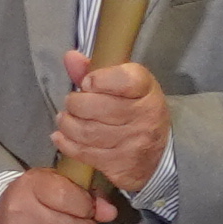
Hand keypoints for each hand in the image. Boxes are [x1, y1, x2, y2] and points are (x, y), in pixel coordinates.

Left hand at [51, 52, 170, 198]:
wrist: (160, 152)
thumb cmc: (136, 110)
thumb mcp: (124, 86)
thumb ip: (95, 70)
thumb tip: (70, 57)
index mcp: (146, 90)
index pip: (124, 80)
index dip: (99, 79)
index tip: (87, 83)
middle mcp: (144, 117)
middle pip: (98, 107)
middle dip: (75, 103)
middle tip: (71, 103)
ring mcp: (134, 144)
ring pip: (88, 132)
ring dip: (67, 124)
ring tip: (65, 119)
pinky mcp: (122, 166)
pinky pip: (86, 154)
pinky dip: (66, 144)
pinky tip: (61, 136)